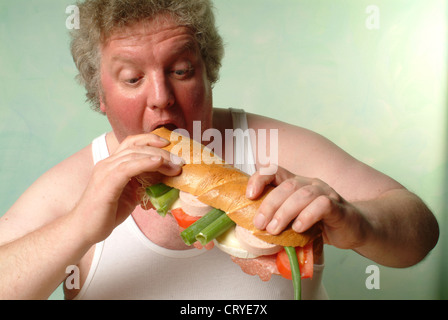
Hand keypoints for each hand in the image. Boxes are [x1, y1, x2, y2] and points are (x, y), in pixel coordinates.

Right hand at [73, 133, 183, 244]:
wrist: (83, 230)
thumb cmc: (105, 214)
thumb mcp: (130, 196)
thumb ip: (143, 185)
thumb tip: (164, 182)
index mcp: (112, 164)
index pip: (131, 143)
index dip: (150, 139)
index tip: (169, 144)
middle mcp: (108, 164)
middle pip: (136, 146)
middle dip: (161, 150)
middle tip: (179, 160)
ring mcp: (105, 171)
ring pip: (134, 155)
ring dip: (159, 158)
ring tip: (175, 165)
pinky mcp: (106, 183)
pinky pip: (128, 167)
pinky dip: (145, 162)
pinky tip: (158, 162)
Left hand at [246, 166, 369, 249]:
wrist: (356, 229)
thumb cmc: (322, 225)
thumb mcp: (296, 220)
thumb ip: (279, 220)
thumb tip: (253, 231)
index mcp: (297, 184)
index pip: (275, 171)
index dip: (259, 179)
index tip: (249, 196)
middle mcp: (310, 184)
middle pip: (286, 186)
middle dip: (269, 205)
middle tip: (259, 224)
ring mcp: (326, 193)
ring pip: (303, 195)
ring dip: (285, 212)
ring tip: (274, 230)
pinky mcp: (339, 207)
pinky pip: (322, 205)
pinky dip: (307, 216)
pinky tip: (299, 228)